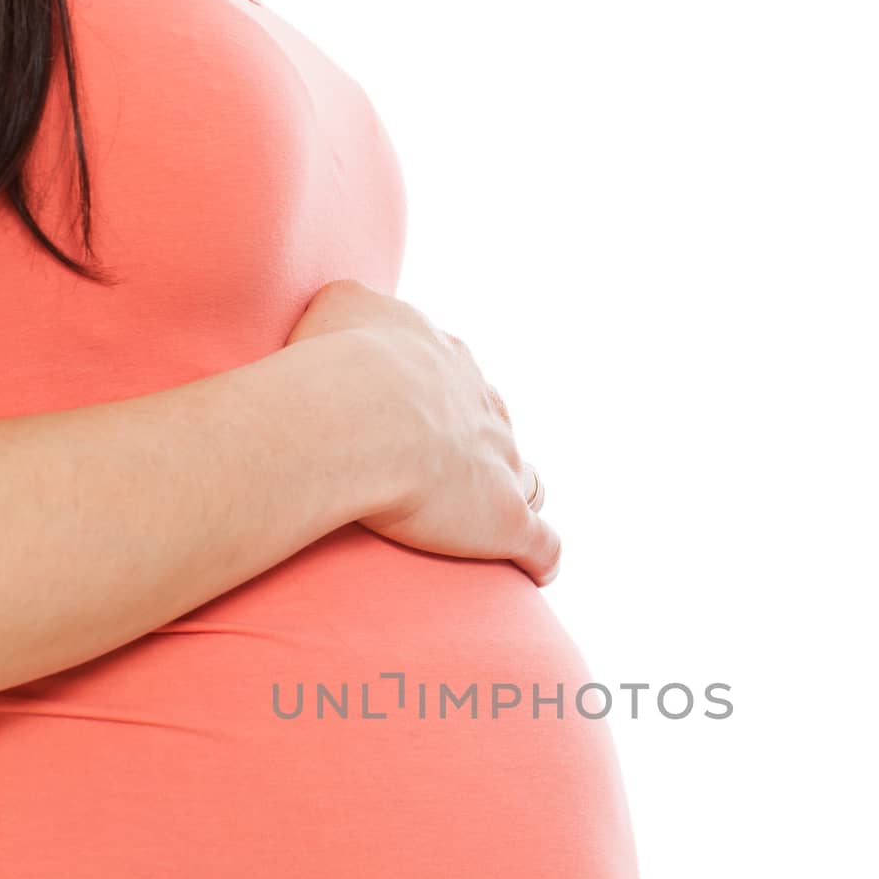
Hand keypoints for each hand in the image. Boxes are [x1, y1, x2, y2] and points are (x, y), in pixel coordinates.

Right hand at [285, 278, 559, 584]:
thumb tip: (349, 318)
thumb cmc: (336, 363)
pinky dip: (542, 559)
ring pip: (527, 482)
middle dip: (482, 448)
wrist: (358, 415)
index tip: (421, 423)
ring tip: (496, 520)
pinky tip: (536, 571)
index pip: (459, 382)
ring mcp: (502, 463)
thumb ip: (352, 308)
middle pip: (497, 428)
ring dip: (517, 497)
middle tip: (450, 473)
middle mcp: (484, 409)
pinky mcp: (506, 521)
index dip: (443, 405)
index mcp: (448, 364)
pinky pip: (542, 546)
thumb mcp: (339, 307)